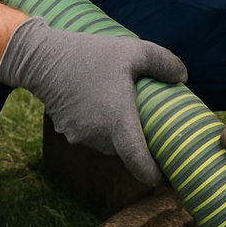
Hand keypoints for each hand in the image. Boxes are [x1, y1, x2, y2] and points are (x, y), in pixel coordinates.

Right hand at [0, 17, 186, 184]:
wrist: (42, 57)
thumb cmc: (91, 54)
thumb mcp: (133, 51)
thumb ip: (163, 63)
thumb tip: (183, 77)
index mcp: (118, 123)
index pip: (138, 163)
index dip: (152, 174)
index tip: (162, 176)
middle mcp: (99, 136)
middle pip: (124, 149)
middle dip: (135, 140)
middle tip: (146, 118)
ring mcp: (80, 136)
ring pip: (107, 142)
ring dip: (115, 131)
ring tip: (121, 104)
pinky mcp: (66, 130)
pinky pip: (89, 133)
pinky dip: (97, 123)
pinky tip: (98, 99)